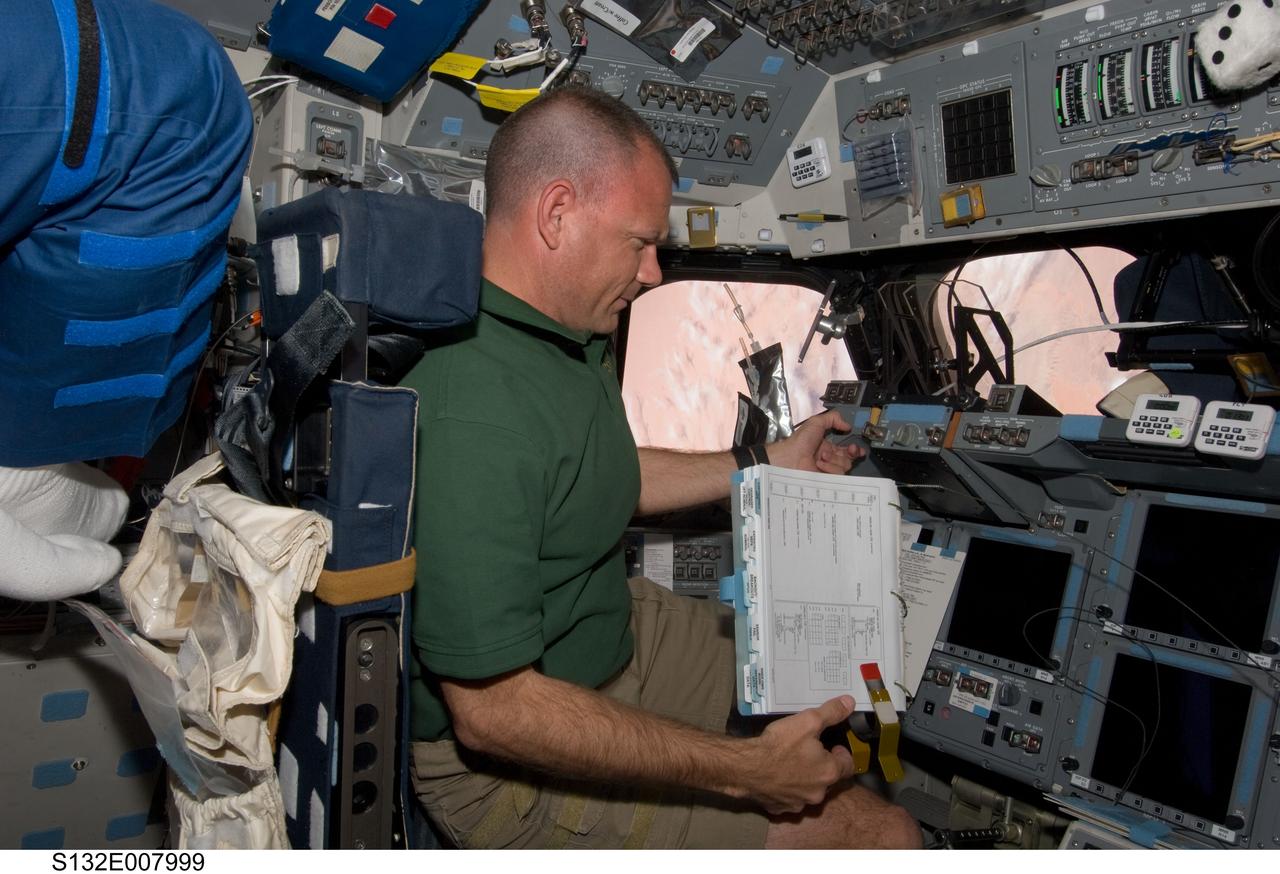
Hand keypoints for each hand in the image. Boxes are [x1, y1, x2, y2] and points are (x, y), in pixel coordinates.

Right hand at [743, 696, 857, 814]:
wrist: (746, 767)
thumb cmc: (779, 744)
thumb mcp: (808, 721)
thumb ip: (831, 712)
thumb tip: (850, 702)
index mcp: (829, 772)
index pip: (848, 766)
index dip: (842, 754)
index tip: (834, 747)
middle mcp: (818, 793)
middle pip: (827, 780)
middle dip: (821, 766)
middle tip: (809, 752)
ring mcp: (798, 804)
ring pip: (808, 791)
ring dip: (805, 780)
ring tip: (791, 763)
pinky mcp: (780, 809)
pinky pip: (788, 799)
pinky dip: (786, 790)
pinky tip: (776, 778)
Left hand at [769, 410, 866, 474]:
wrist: (789, 457)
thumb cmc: (800, 440)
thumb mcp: (816, 422)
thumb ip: (833, 419)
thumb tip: (847, 425)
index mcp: (827, 447)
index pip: (845, 450)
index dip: (854, 450)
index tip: (856, 448)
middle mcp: (828, 459)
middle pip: (848, 459)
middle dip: (851, 453)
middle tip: (850, 449)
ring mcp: (826, 470)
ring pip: (844, 467)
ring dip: (835, 459)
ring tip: (823, 456)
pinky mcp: (825, 480)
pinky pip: (837, 475)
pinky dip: (830, 468)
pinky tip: (820, 464)